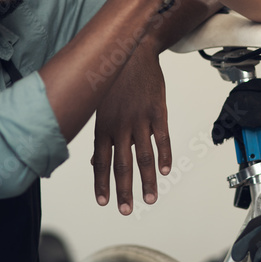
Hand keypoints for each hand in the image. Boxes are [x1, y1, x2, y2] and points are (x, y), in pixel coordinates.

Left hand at [91, 46, 171, 214]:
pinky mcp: (158, 111)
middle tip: (125, 210)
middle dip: (124, 190)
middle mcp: (120, 125)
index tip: (104, 202)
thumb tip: (95, 161)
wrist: (133, 51)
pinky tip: (165, 171)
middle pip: (122, 164)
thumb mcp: (100, 106)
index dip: (102, 183)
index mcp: (103, 125)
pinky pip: (162, 138)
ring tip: (150, 198)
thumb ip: (101, 136)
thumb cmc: (114, 80)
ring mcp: (140, 119)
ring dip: (147, 180)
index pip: (101, 161)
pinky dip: (164, 156)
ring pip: (143, 156)